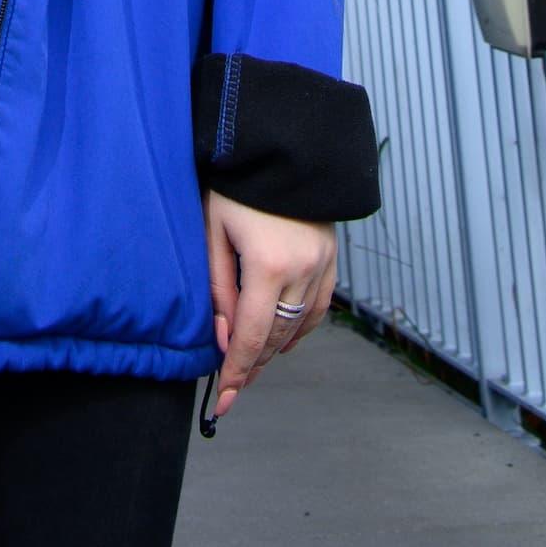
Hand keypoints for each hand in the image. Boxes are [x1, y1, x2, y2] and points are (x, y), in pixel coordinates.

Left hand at [203, 189, 335, 418]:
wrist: (279, 146)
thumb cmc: (237, 184)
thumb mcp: (214, 231)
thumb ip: (218, 287)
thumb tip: (223, 337)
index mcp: (269, 265)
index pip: (252, 336)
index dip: (237, 372)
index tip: (223, 400)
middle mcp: (302, 270)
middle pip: (276, 337)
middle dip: (252, 365)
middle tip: (233, 388)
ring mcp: (322, 265)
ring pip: (299, 326)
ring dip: (274, 350)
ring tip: (252, 367)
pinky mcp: (331, 257)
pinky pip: (319, 307)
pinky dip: (301, 328)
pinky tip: (284, 340)